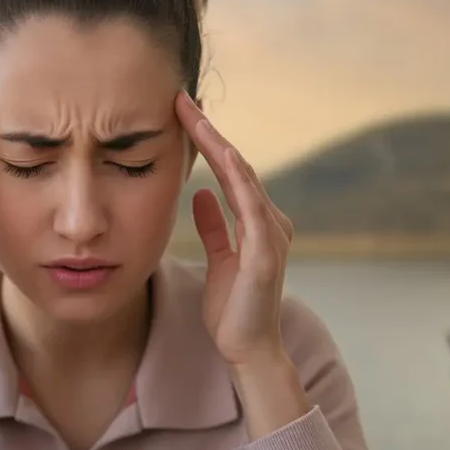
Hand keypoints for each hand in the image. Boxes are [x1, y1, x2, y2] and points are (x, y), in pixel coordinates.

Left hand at [174, 91, 293, 366]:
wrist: (248, 348)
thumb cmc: (232, 309)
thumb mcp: (218, 259)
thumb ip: (214, 226)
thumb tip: (201, 195)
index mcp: (257, 222)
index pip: (229, 171)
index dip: (206, 142)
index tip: (180, 115)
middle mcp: (269, 221)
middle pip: (236, 165)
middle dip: (208, 132)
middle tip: (181, 100)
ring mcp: (270, 234)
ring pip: (243, 177)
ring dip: (218, 144)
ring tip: (193, 116)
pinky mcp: (264, 251)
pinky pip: (250, 205)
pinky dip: (237, 178)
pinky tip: (221, 154)